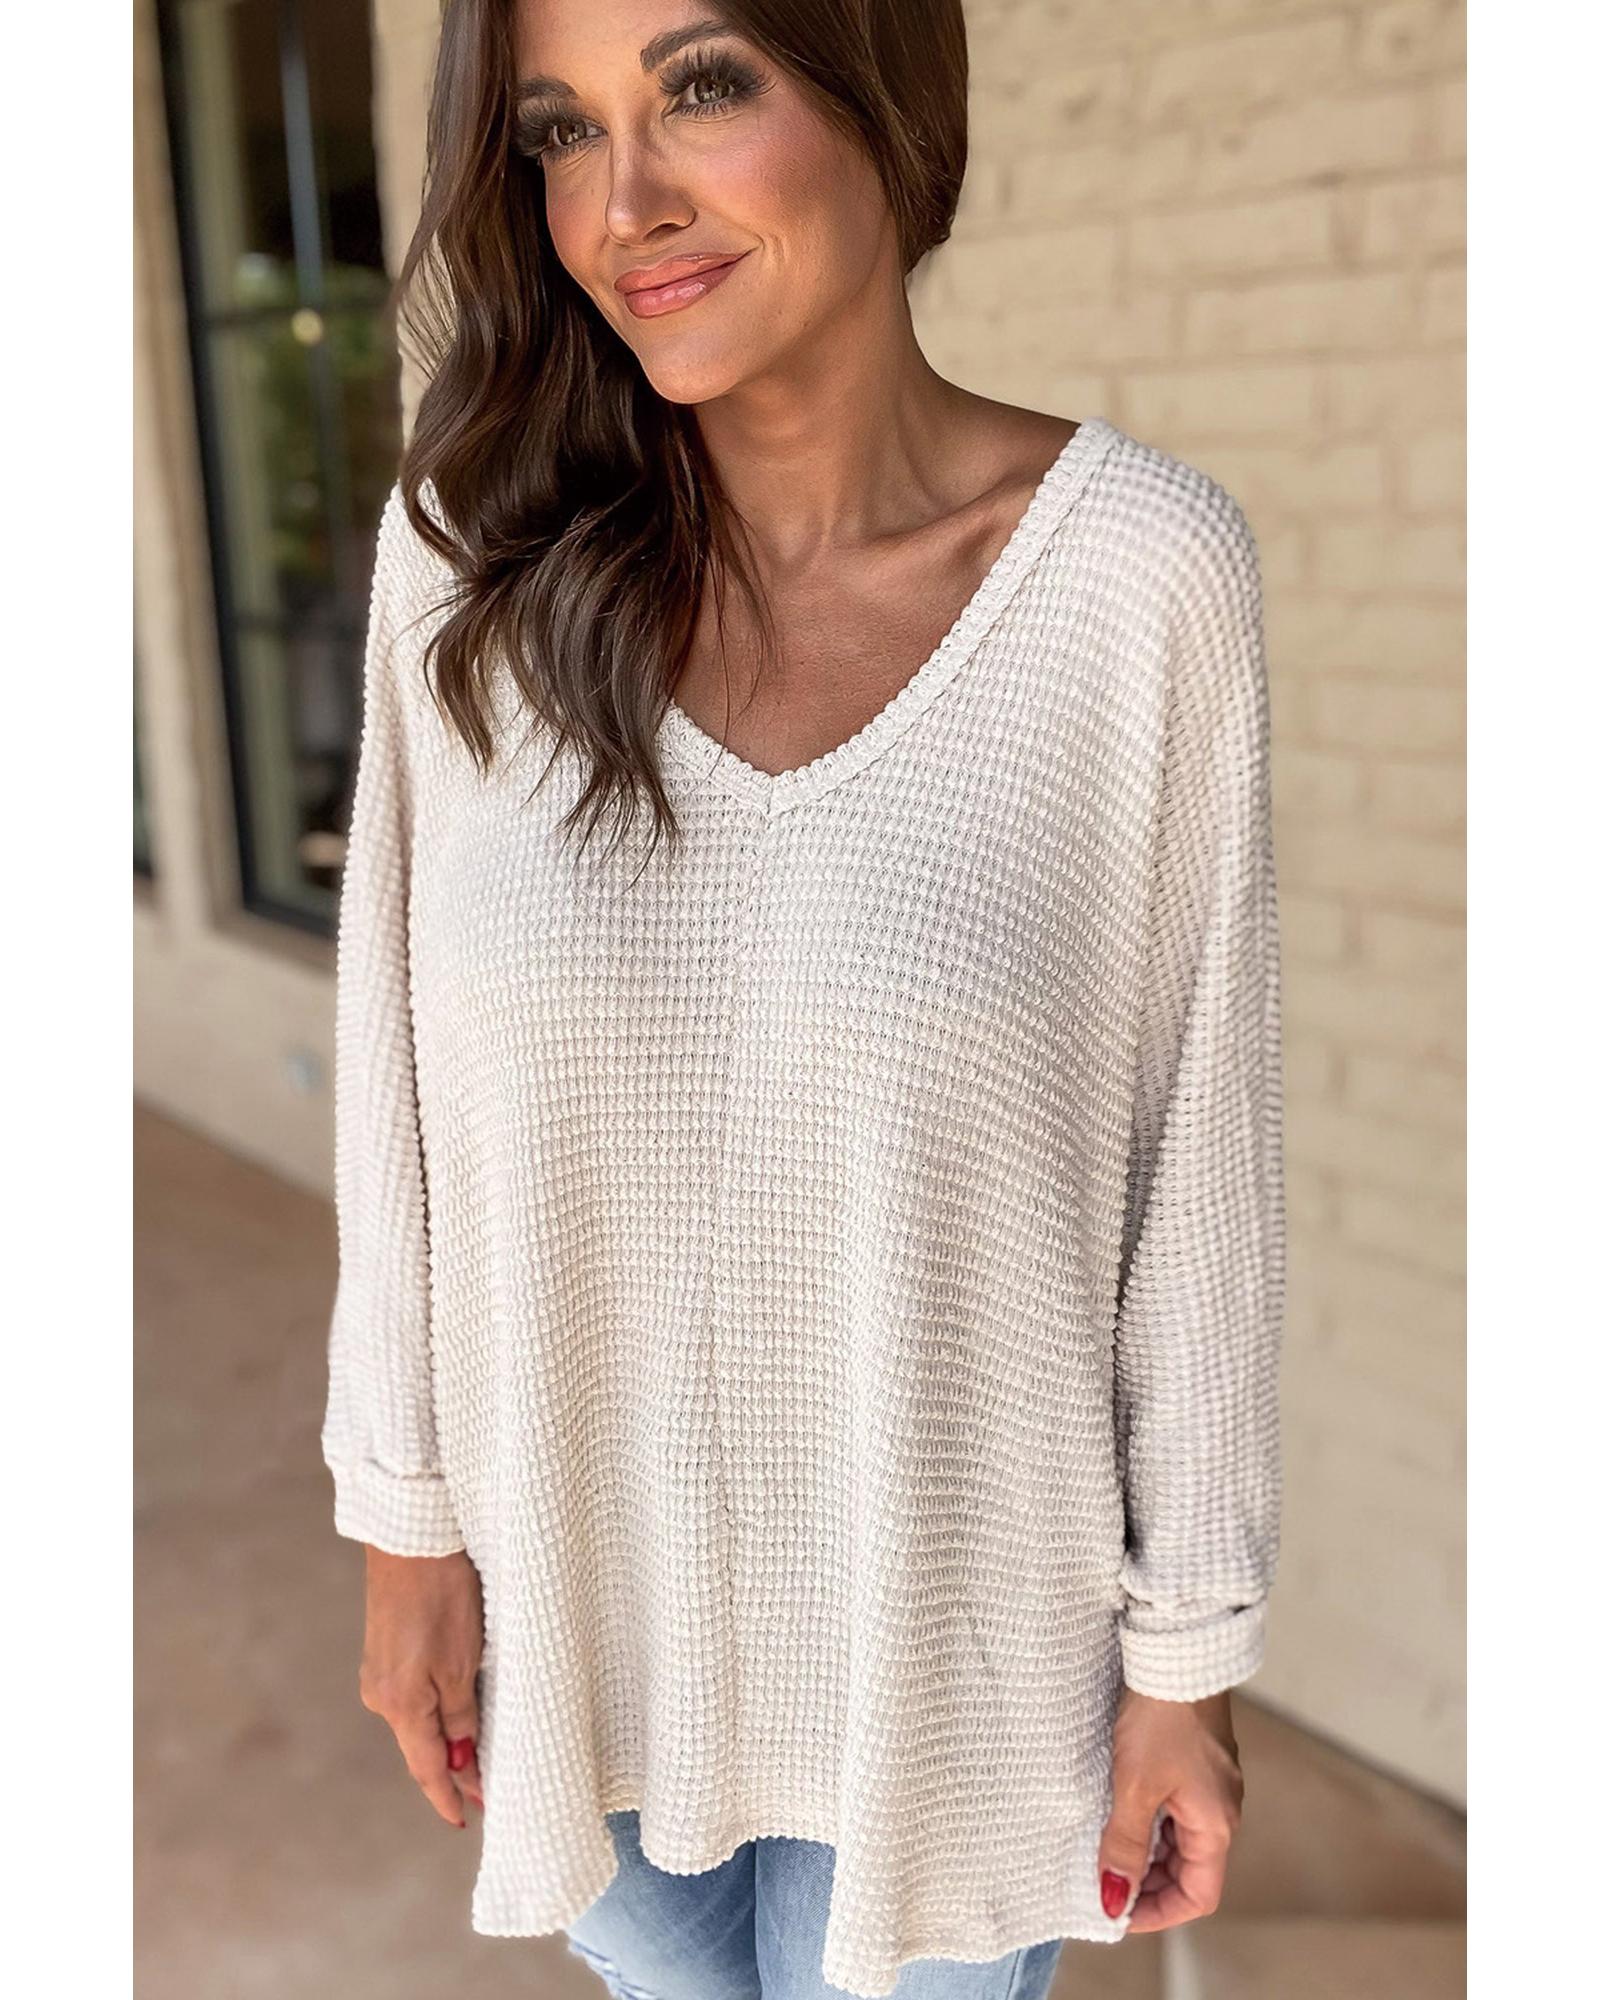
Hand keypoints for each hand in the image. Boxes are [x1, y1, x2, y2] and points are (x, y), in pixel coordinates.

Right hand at [358, 1546, 485, 1827]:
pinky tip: (457, 1706)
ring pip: (418, 1719)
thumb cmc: (441, 1594)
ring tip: (478, 1753)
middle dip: (452, 1769)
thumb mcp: (461, 1661)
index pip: (426, 1768)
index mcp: (399, 1704)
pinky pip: (414, 1693)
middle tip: (485, 1791)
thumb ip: (460, 1715)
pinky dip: (436, 1707)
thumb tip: (460, 1759)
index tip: (464, 1820)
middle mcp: (381, 1694)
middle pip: (420, 1746)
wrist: (412, 1535)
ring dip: (446, 1735)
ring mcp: (380, 1670)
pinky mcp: (386, 1647)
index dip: (447, 1796)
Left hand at [1097, 1686, 1243, 1932]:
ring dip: (1147, 1851)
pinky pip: (1177, 1808)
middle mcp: (1222, 1809)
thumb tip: (1114, 1899)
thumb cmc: (1162, 1717)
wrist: (1177, 1650)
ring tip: (1105, 1848)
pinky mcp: (1198, 1759)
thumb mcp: (1135, 1786)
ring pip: (1180, 1838)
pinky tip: (1119, 1810)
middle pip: (1190, 1870)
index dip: (1158, 1913)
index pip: (1198, 1895)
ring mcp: (1212, 1783)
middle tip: (1104, 1882)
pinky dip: (1150, 1820)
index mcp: (1216, 1824)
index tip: (1118, 1912)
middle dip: (1149, 1883)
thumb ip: (1124, 1844)